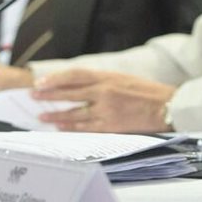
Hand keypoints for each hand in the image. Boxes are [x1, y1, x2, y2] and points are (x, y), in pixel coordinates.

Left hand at [32, 69, 175, 132]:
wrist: (167, 106)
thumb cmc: (148, 92)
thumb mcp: (125, 79)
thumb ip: (104, 80)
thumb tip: (81, 84)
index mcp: (109, 77)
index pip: (76, 75)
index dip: (56, 78)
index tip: (42, 82)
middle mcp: (105, 91)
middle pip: (70, 93)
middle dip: (49, 95)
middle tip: (34, 97)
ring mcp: (107, 109)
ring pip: (74, 112)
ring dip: (56, 114)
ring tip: (42, 116)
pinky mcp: (111, 125)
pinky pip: (85, 127)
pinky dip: (71, 127)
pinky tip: (60, 127)